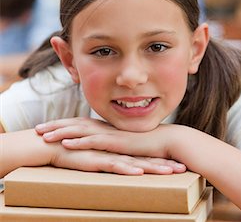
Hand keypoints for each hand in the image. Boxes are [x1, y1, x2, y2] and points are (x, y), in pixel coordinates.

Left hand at [36, 118, 185, 173]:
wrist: (169, 142)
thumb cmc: (152, 145)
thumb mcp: (131, 144)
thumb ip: (119, 145)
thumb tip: (111, 150)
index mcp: (109, 128)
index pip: (82, 124)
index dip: (65, 125)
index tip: (49, 126)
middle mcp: (107, 128)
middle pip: (76, 124)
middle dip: (56, 125)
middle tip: (37, 128)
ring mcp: (112, 134)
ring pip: (81, 131)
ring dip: (61, 132)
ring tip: (42, 135)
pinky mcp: (117, 143)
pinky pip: (94, 141)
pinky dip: (78, 142)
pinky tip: (64, 144)